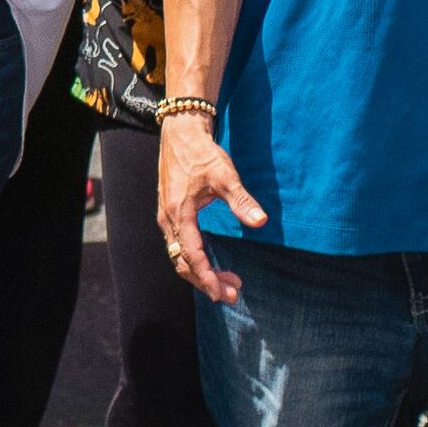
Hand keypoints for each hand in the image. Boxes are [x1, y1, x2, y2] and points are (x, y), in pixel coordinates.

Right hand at [156, 109, 265, 303]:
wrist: (180, 132)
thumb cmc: (201, 153)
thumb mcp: (224, 175)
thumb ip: (241, 200)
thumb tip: (260, 221)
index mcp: (179, 213)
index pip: (192, 256)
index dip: (208, 277)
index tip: (224, 293)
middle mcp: (168, 219)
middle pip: (183, 262)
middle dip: (206, 281)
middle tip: (233, 294)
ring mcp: (167, 216)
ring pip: (180, 255)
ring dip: (201, 272)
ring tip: (228, 282)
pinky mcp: (170, 212)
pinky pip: (179, 245)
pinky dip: (195, 259)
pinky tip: (211, 261)